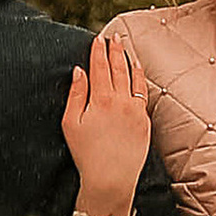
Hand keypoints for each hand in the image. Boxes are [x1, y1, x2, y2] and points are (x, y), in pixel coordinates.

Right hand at [63, 29, 150, 211]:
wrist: (111, 178)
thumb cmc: (86, 153)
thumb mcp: (71, 123)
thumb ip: (76, 94)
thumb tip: (78, 71)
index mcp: (101, 100)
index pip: (100, 68)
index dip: (98, 51)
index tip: (98, 39)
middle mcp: (121, 102)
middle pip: (118, 69)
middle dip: (115, 50)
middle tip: (114, 37)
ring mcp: (136, 111)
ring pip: (135, 79)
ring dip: (130, 62)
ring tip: (126, 49)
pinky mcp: (145, 122)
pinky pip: (144, 94)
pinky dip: (140, 80)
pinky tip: (138, 74)